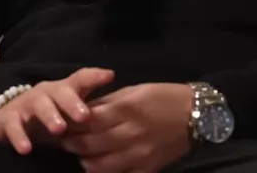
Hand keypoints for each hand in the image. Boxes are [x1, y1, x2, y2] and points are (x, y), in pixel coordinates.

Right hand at [0, 67, 114, 153]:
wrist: (10, 116)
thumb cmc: (50, 111)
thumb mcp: (70, 108)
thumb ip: (93, 106)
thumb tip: (123, 106)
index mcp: (64, 90)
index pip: (81, 79)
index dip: (94, 77)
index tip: (109, 76)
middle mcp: (47, 93)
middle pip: (60, 92)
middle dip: (72, 103)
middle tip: (84, 116)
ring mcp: (27, 104)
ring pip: (39, 106)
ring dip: (50, 116)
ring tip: (59, 129)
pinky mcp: (9, 119)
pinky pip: (14, 127)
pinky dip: (19, 137)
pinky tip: (26, 149)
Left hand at [58, 83, 193, 172]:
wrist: (198, 115)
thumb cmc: (164, 96)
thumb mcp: (135, 90)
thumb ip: (108, 103)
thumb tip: (83, 111)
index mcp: (128, 109)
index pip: (89, 120)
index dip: (70, 123)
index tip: (59, 123)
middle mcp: (132, 133)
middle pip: (91, 143)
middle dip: (71, 143)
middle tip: (60, 141)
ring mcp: (141, 154)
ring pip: (101, 164)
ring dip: (84, 160)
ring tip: (78, 154)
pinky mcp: (149, 168)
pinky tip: (97, 167)